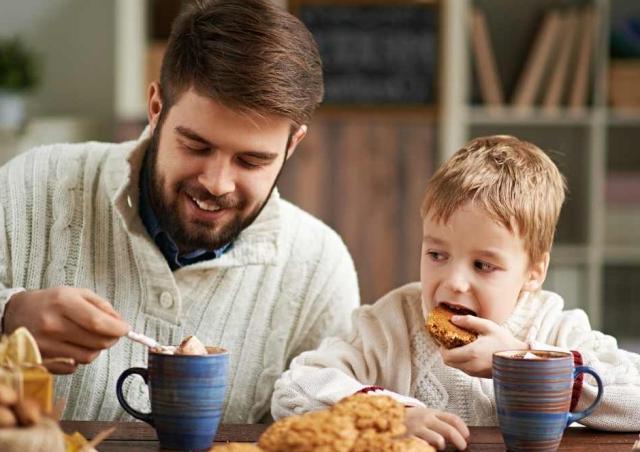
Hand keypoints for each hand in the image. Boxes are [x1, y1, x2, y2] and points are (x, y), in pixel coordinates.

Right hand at [3, 287, 129, 373]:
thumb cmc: (50, 302)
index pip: (98, 323)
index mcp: (63, 303)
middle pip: (97, 342)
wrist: (15, 313)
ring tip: (88, 337)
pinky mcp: (41, 361)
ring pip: (88, 356)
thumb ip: (102, 306)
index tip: (125, 329)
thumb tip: (120, 323)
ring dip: (96, 348)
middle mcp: (53, 325)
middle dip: (111, 338)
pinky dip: (79, 358)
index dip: (117, 329)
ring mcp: (46, 345)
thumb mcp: (77, 294)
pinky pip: (73, 367)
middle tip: (110, 332)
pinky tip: (73, 346)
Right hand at [404, 406, 468, 449]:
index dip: (462, 428)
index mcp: (431, 413)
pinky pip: (424, 446)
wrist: (386, 417)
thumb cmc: (410, 420)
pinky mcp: (409, 438)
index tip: (467, 436)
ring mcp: (417, 429)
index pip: (452, 418)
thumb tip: (457, 431)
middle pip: (449, 430)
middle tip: (462, 446)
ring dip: (441, 445)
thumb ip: (438, 420)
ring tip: (439, 447)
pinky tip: (426, 448)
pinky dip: (428, 448)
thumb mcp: (424, 415)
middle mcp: (425, 419)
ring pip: (438, 440)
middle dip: (459, 440)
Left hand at [440, 315, 526, 377]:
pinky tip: (469, 352)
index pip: (446, 356)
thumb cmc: (505, 341)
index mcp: (471, 353)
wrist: (520, 358)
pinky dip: (462, 362)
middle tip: (450, 342)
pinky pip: (464, 369)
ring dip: (454, 357)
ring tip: (461, 346)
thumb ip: (469, 321)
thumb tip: (453, 319)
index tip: (444, 339)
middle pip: (448, 362)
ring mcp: (475, 372)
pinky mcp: (479, 375)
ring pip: (456, 366)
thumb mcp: (488, 327)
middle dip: (446, 352)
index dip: (442, 348)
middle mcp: (471, 365)